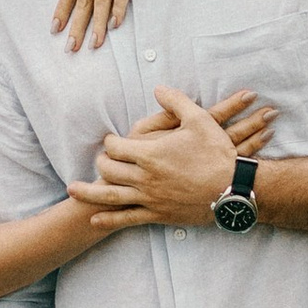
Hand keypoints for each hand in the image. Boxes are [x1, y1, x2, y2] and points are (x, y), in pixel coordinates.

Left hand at [70, 87, 273, 231]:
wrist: (235, 188)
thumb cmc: (217, 153)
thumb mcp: (199, 119)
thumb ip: (176, 101)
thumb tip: (158, 88)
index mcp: (150, 153)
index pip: (116, 147)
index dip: (111, 142)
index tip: (111, 141)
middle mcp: (145, 177)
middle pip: (110, 169)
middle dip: (102, 163)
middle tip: (101, 161)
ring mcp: (150, 198)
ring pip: (111, 195)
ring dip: (90, 192)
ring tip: (73, 190)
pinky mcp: (158, 215)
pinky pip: (128, 218)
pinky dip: (109, 219)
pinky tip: (94, 219)